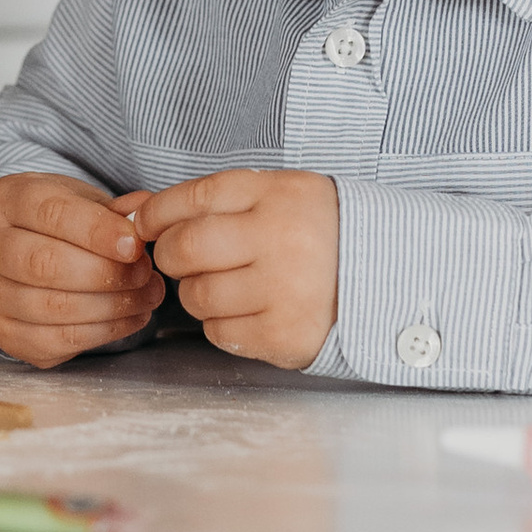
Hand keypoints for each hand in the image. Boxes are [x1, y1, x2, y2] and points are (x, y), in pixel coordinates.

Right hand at [0, 169, 161, 367]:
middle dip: (105, 272)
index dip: (97, 232)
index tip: (135, 245)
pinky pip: (57, 341)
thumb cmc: (51, 223)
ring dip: (111, 306)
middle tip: (144, 273)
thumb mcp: (78, 199)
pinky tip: (130, 317)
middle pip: (44, 264)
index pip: (50, 214)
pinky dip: (103, 332)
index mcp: (5, 201)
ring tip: (146, 296)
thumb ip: (112, 209)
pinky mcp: (6, 335)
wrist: (10, 254)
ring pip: (52, 308)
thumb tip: (145, 214)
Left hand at [132, 168, 336, 368]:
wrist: (386, 278)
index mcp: (278, 196)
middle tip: (182, 259)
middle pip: (186, 248)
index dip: (158, 212)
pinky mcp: (284, 336)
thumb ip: (225, 201)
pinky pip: (220, 332)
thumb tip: (145, 215)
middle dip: (170, 256)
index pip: (196, 198)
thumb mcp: (284, 195)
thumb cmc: (320, 234)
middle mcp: (279, 240)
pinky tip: (248, 310)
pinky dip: (222, 323)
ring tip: (227, 285)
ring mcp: (283, 291)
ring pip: (197, 295)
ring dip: (197, 293)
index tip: (144, 223)